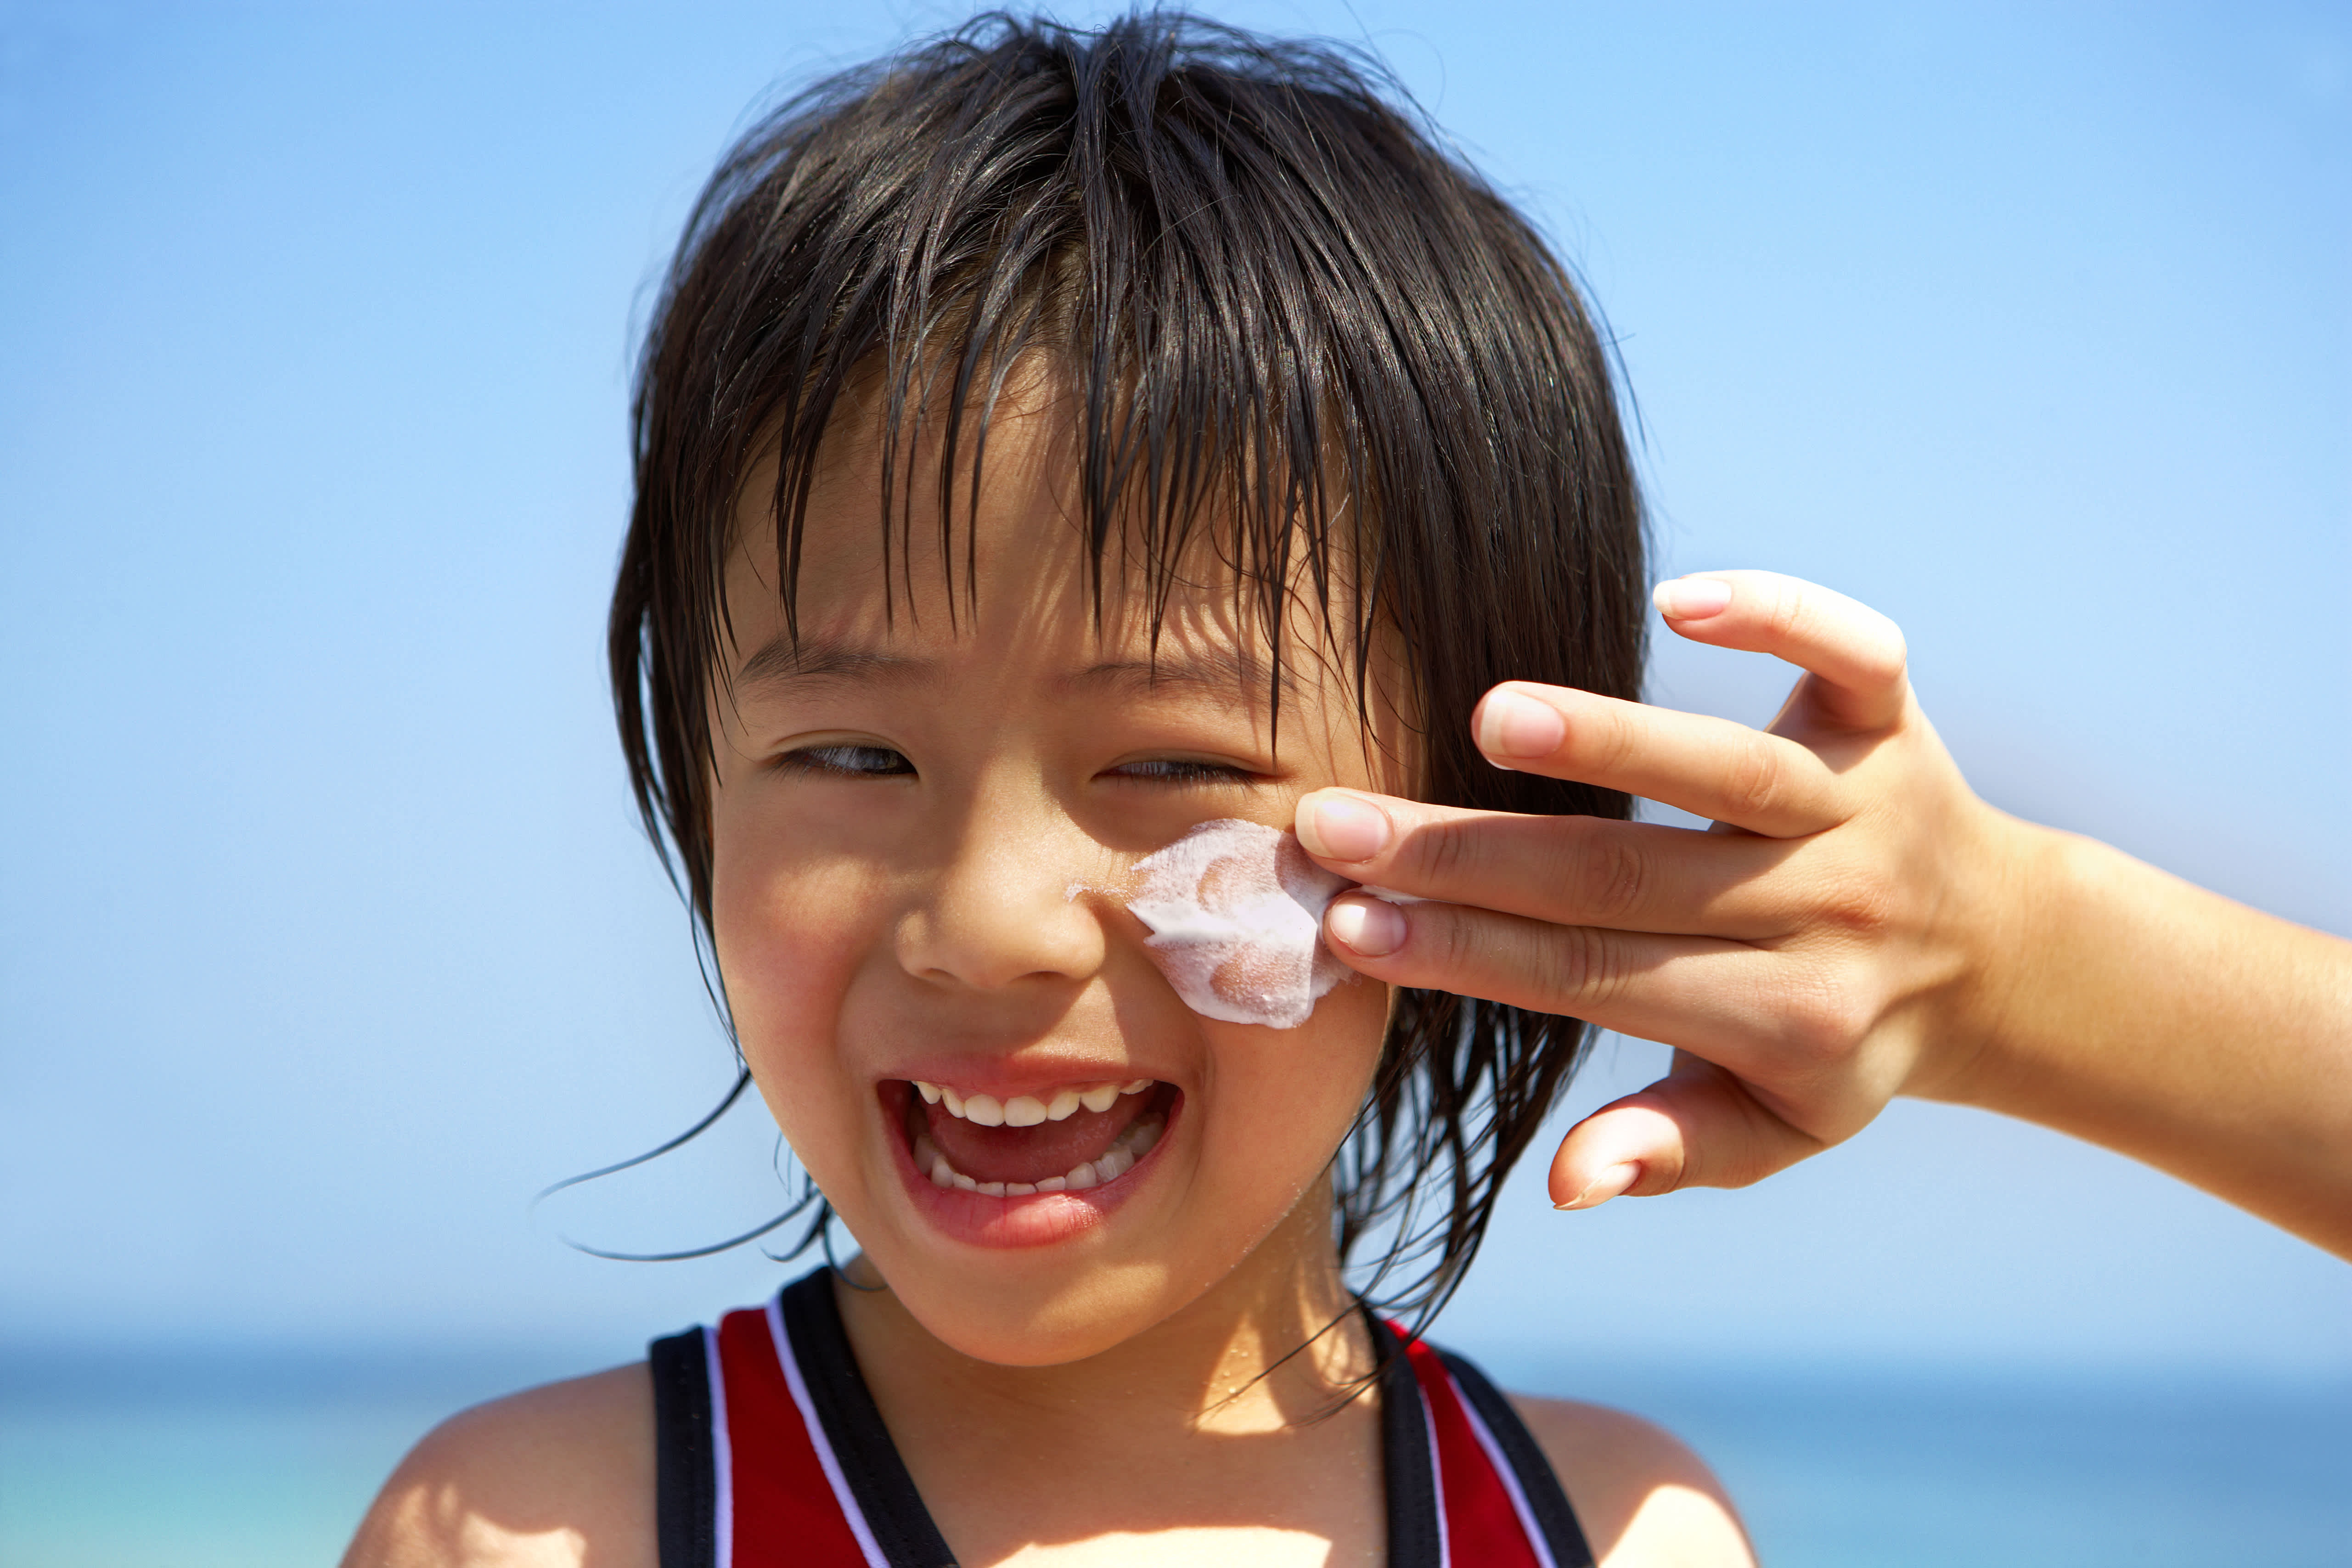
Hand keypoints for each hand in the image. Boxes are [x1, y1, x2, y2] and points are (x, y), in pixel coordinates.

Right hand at [1296, 571, 2025, 1209]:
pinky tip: (1683, 601)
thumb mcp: (1772, 1129)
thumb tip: (1565, 1187)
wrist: (2003, 957)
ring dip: (1608, 741)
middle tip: (1338, 824)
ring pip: (1726, 771)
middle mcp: (1826, 909)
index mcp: (1784, 1020)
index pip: (1588, 978)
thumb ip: (1672, 1151)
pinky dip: (1782, 617)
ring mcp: (1865, 805)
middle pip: (1622, 878)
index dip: (1461, 953)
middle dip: (1466, 853)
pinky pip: (1850, 655)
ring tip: (1491, 718)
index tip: (1347, 925)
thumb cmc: (1845, 1041)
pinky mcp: (1896, 717)